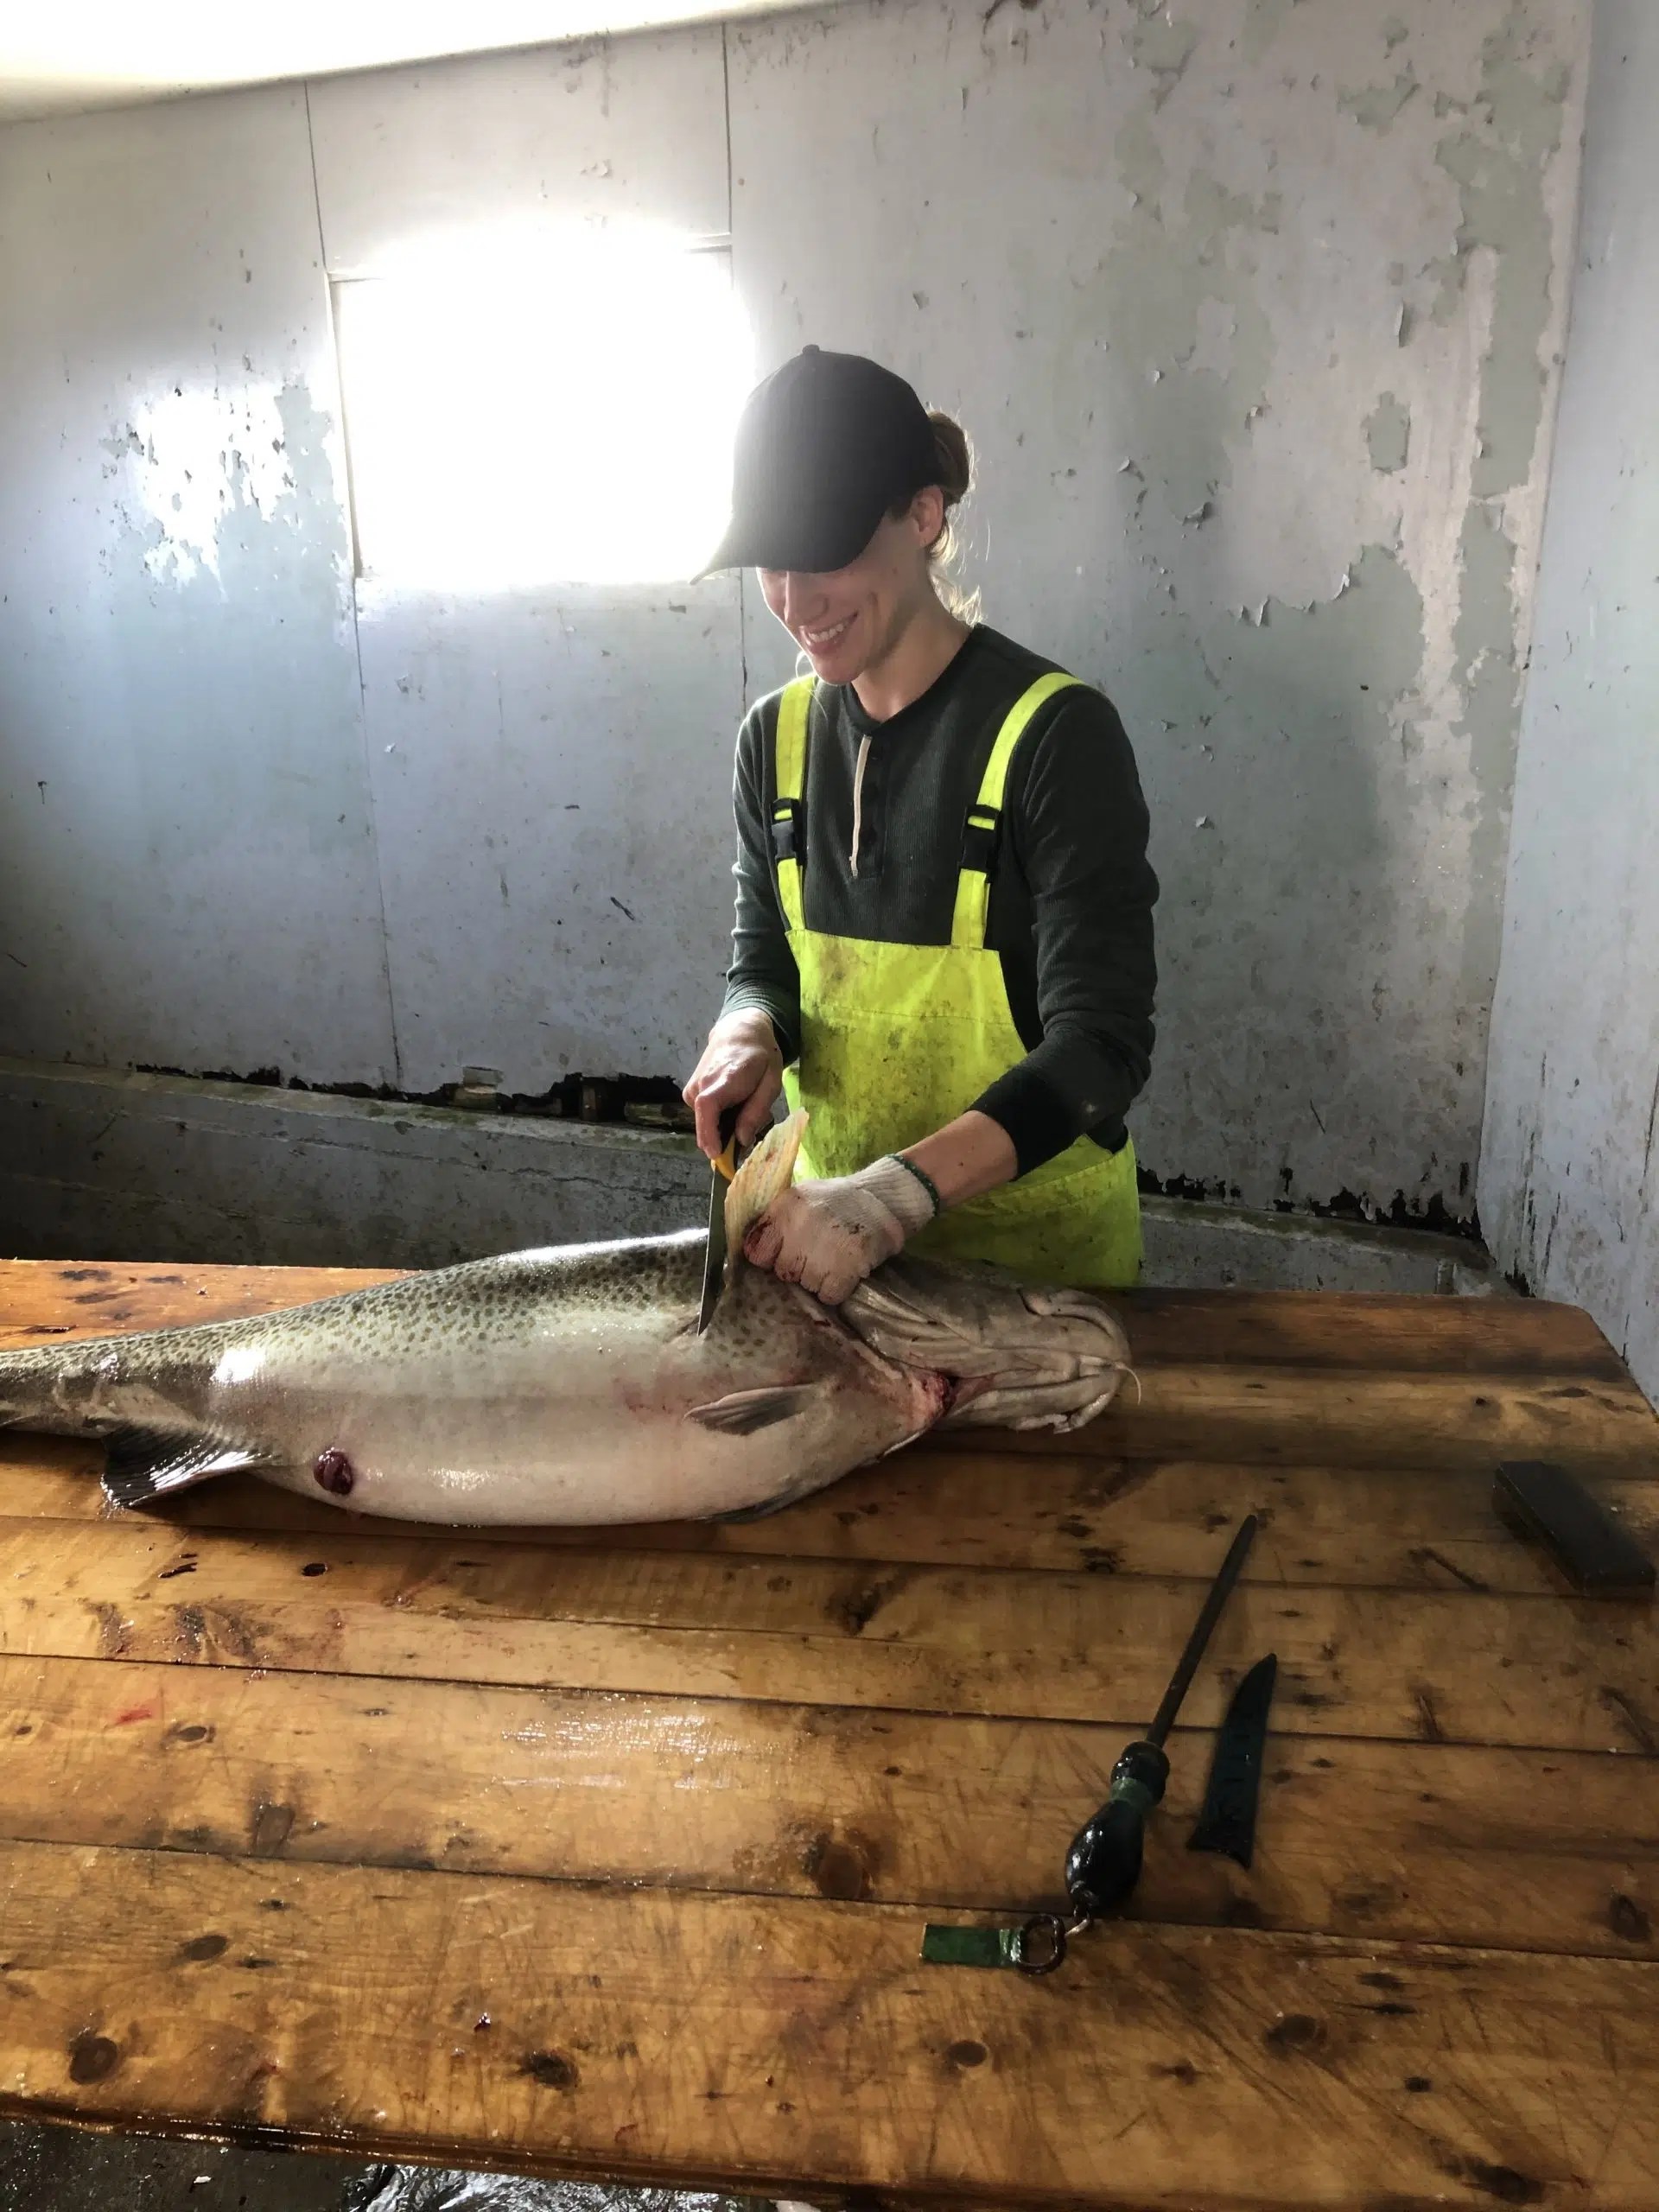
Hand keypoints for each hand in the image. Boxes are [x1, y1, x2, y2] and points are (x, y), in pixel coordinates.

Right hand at [683, 1011, 784, 1158]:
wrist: (739, 1033)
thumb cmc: (760, 1057)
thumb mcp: (770, 1083)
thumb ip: (756, 1112)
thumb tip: (742, 1140)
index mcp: (725, 1079)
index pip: (708, 1107)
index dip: (709, 1133)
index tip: (715, 1154)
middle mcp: (701, 1084)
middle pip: (707, 1123)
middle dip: (726, 1137)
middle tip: (752, 1125)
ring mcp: (692, 1088)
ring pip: (707, 1121)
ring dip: (726, 1124)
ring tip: (745, 1105)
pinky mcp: (690, 1093)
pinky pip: (704, 1115)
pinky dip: (719, 1117)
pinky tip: (733, 1102)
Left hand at [744, 1156, 938, 1304]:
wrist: (886, 1196)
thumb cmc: (841, 1200)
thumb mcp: (804, 1198)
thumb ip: (779, 1221)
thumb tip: (756, 1253)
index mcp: (785, 1207)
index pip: (757, 1251)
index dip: (770, 1259)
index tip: (784, 1257)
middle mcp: (800, 1225)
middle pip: (784, 1272)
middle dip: (798, 1270)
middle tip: (817, 1259)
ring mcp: (824, 1246)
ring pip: (807, 1285)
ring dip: (820, 1281)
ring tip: (835, 1262)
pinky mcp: (848, 1265)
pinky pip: (829, 1295)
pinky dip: (838, 1290)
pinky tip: (847, 1272)